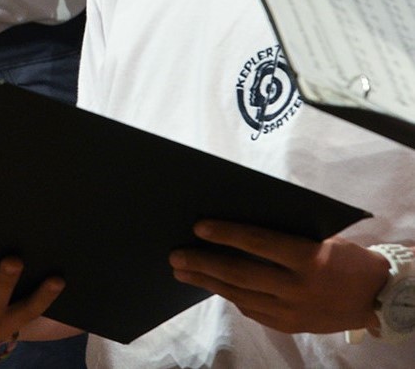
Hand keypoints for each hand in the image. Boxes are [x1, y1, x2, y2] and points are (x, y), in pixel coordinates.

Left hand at [169, 220, 386, 333]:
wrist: (379, 298)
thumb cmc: (346, 259)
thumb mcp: (321, 239)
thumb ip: (284, 236)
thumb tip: (236, 226)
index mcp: (309, 259)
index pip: (260, 244)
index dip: (226, 235)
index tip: (198, 227)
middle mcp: (299, 288)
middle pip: (241, 274)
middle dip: (204, 263)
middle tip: (175, 255)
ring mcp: (293, 312)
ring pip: (241, 295)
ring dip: (207, 282)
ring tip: (182, 271)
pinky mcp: (289, 327)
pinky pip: (252, 310)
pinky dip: (230, 295)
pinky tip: (212, 285)